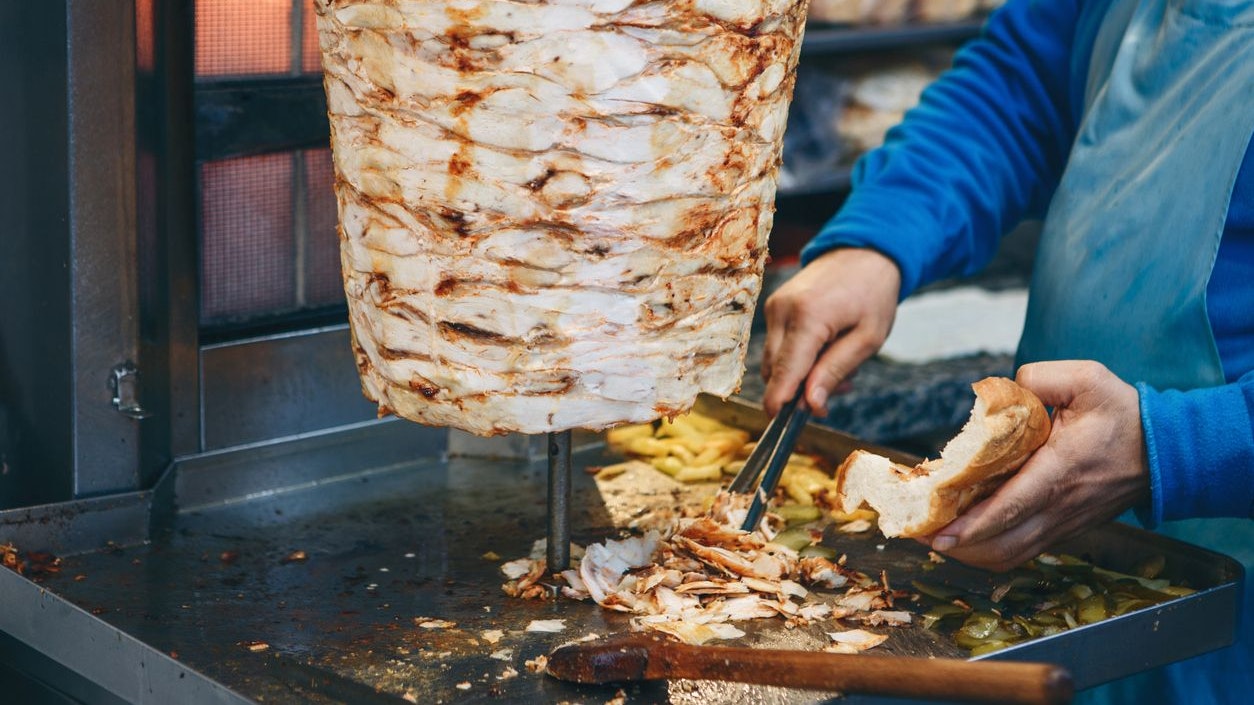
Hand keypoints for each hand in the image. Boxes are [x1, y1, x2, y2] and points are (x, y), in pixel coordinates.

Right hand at [761, 247, 899, 415]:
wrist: (864, 251)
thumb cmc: (873, 294)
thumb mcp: (868, 338)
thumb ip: (835, 371)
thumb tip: (810, 405)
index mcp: (807, 317)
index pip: (785, 370)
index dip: (781, 401)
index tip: (781, 425)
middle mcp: (782, 310)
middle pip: (774, 370)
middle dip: (799, 390)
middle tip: (840, 388)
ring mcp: (774, 306)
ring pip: (773, 360)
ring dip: (799, 375)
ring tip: (838, 366)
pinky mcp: (774, 306)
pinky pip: (777, 345)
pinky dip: (796, 357)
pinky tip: (825, 349)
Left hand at [924, 360, 1150, 571]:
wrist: (1169, 452)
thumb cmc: (1124, 414)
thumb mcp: (1086, 379)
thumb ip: (1040, 378)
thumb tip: (1001, 390)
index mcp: (1060, 471)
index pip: (1011, 507)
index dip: (973, 525)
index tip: (939, 534)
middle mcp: (1060, 506)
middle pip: (1001, 543)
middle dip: (956, 545)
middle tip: (917, 533)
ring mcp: (1064, 524)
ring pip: (1011, 555)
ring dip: (970, 553)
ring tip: (934, 538)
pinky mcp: (1066, 529)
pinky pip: (1023, 551)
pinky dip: (990, 550)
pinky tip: (966, 537)